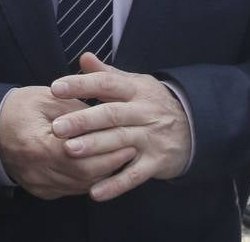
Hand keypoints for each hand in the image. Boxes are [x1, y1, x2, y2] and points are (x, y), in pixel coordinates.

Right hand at [0, 84, 135, 199]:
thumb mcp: (49, 98)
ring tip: (121, 156)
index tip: (126, 138)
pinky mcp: (41, 190)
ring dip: (103, 172)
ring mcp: (38, 184)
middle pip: (82, 174)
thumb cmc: (20, 108)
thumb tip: (107, 118)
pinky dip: (89, 178)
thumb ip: (78, 111)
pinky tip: (102, 166)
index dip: (106, 149)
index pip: (79, 154)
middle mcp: (37, 171)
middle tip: (130, 148)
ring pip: (80, 185)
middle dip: (110, 162)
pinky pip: (72, 189)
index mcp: (37, 145)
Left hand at [49, 53, 191, 200]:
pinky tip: (94, 193)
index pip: (107, 83)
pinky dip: (115, 184)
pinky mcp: (156, 162)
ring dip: (95, 146)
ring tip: (69, 151)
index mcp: (136, 90)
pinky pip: (134, 175)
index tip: (55, 88)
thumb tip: (84, 57)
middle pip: (111, 114)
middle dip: (83, 120)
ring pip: (120, 142)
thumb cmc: (153, 104)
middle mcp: (144, 112)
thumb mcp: (135, 84)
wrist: (195, 127)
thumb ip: (107, 74)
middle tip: (57, 127)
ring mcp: (151, 138)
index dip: (81, 84)